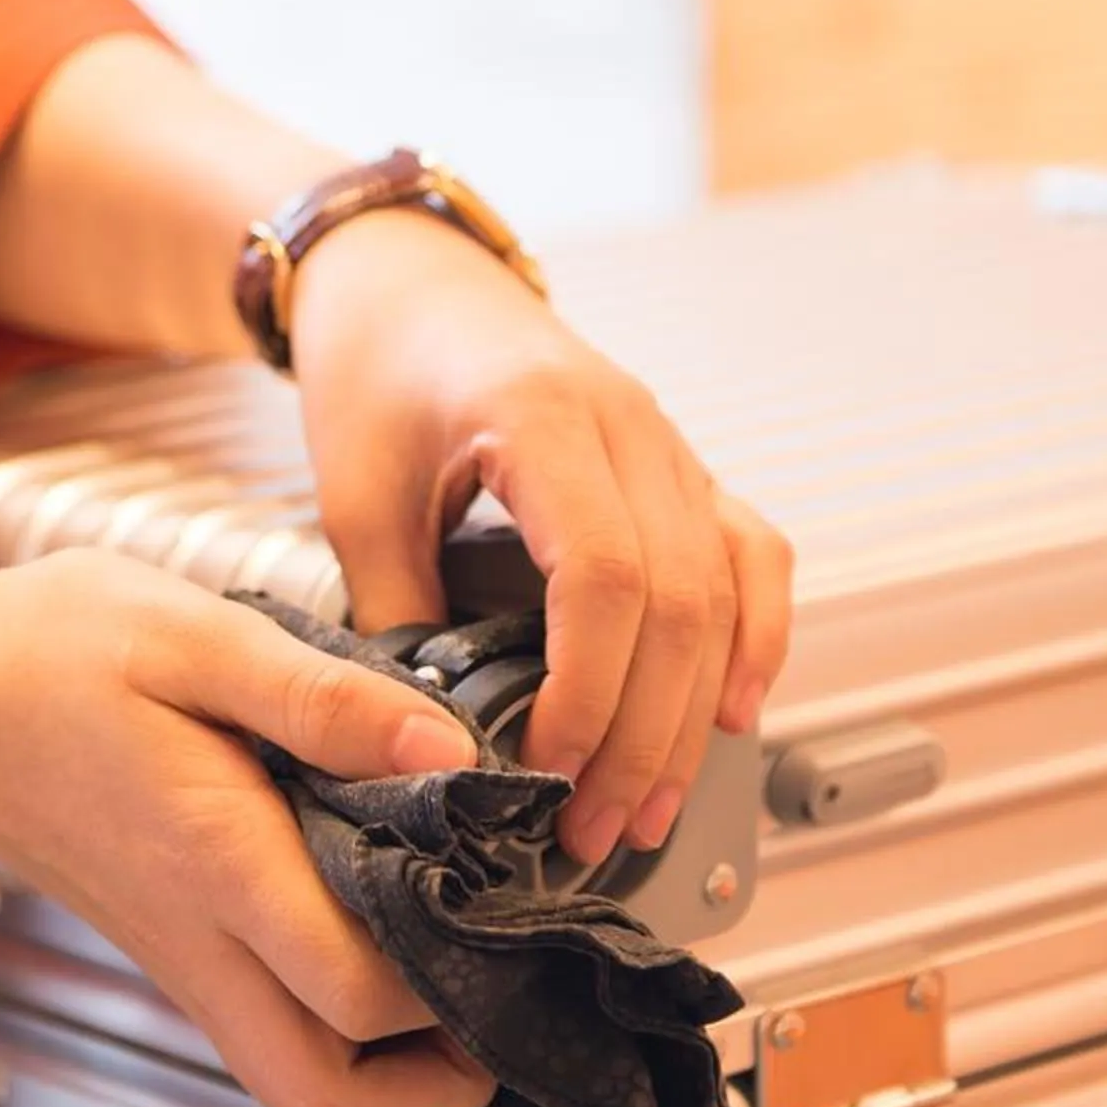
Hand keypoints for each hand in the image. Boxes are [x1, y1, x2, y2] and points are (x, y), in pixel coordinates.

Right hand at [0, 549, 497, 1106]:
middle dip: (435, 1084)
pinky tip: (382, 934)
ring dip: (391, 1073)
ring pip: (298, 1090)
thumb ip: (324, 695)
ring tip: (453, 974)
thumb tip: (447, 748)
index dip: (457, 979)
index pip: (361, 995)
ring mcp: (182, 962)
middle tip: (499, 994)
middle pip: (329, 1104)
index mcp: (220, 864)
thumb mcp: (194, 632)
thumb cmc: (56, 651)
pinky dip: (343, 1030)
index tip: (510, 904)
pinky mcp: (174, 954)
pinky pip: (272, 1037)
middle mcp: (201, 942)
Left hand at [286, 212, 794, 866]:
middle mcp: (631, 427)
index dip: (591, 690)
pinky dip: (754, 638)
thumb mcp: (353, 491)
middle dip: (643, 735)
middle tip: (593, 828)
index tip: (546, 767)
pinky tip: (736, 714)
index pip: (610, 576)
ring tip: (648, 809)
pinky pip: (751, 555)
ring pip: (725, 592)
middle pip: (681, 603)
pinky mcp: (679, 468)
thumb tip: (427, 731)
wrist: (404, 277)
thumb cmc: (373, 366)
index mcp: (544, 417)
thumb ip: (393, 606)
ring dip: (695, 715)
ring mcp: (668, 445)